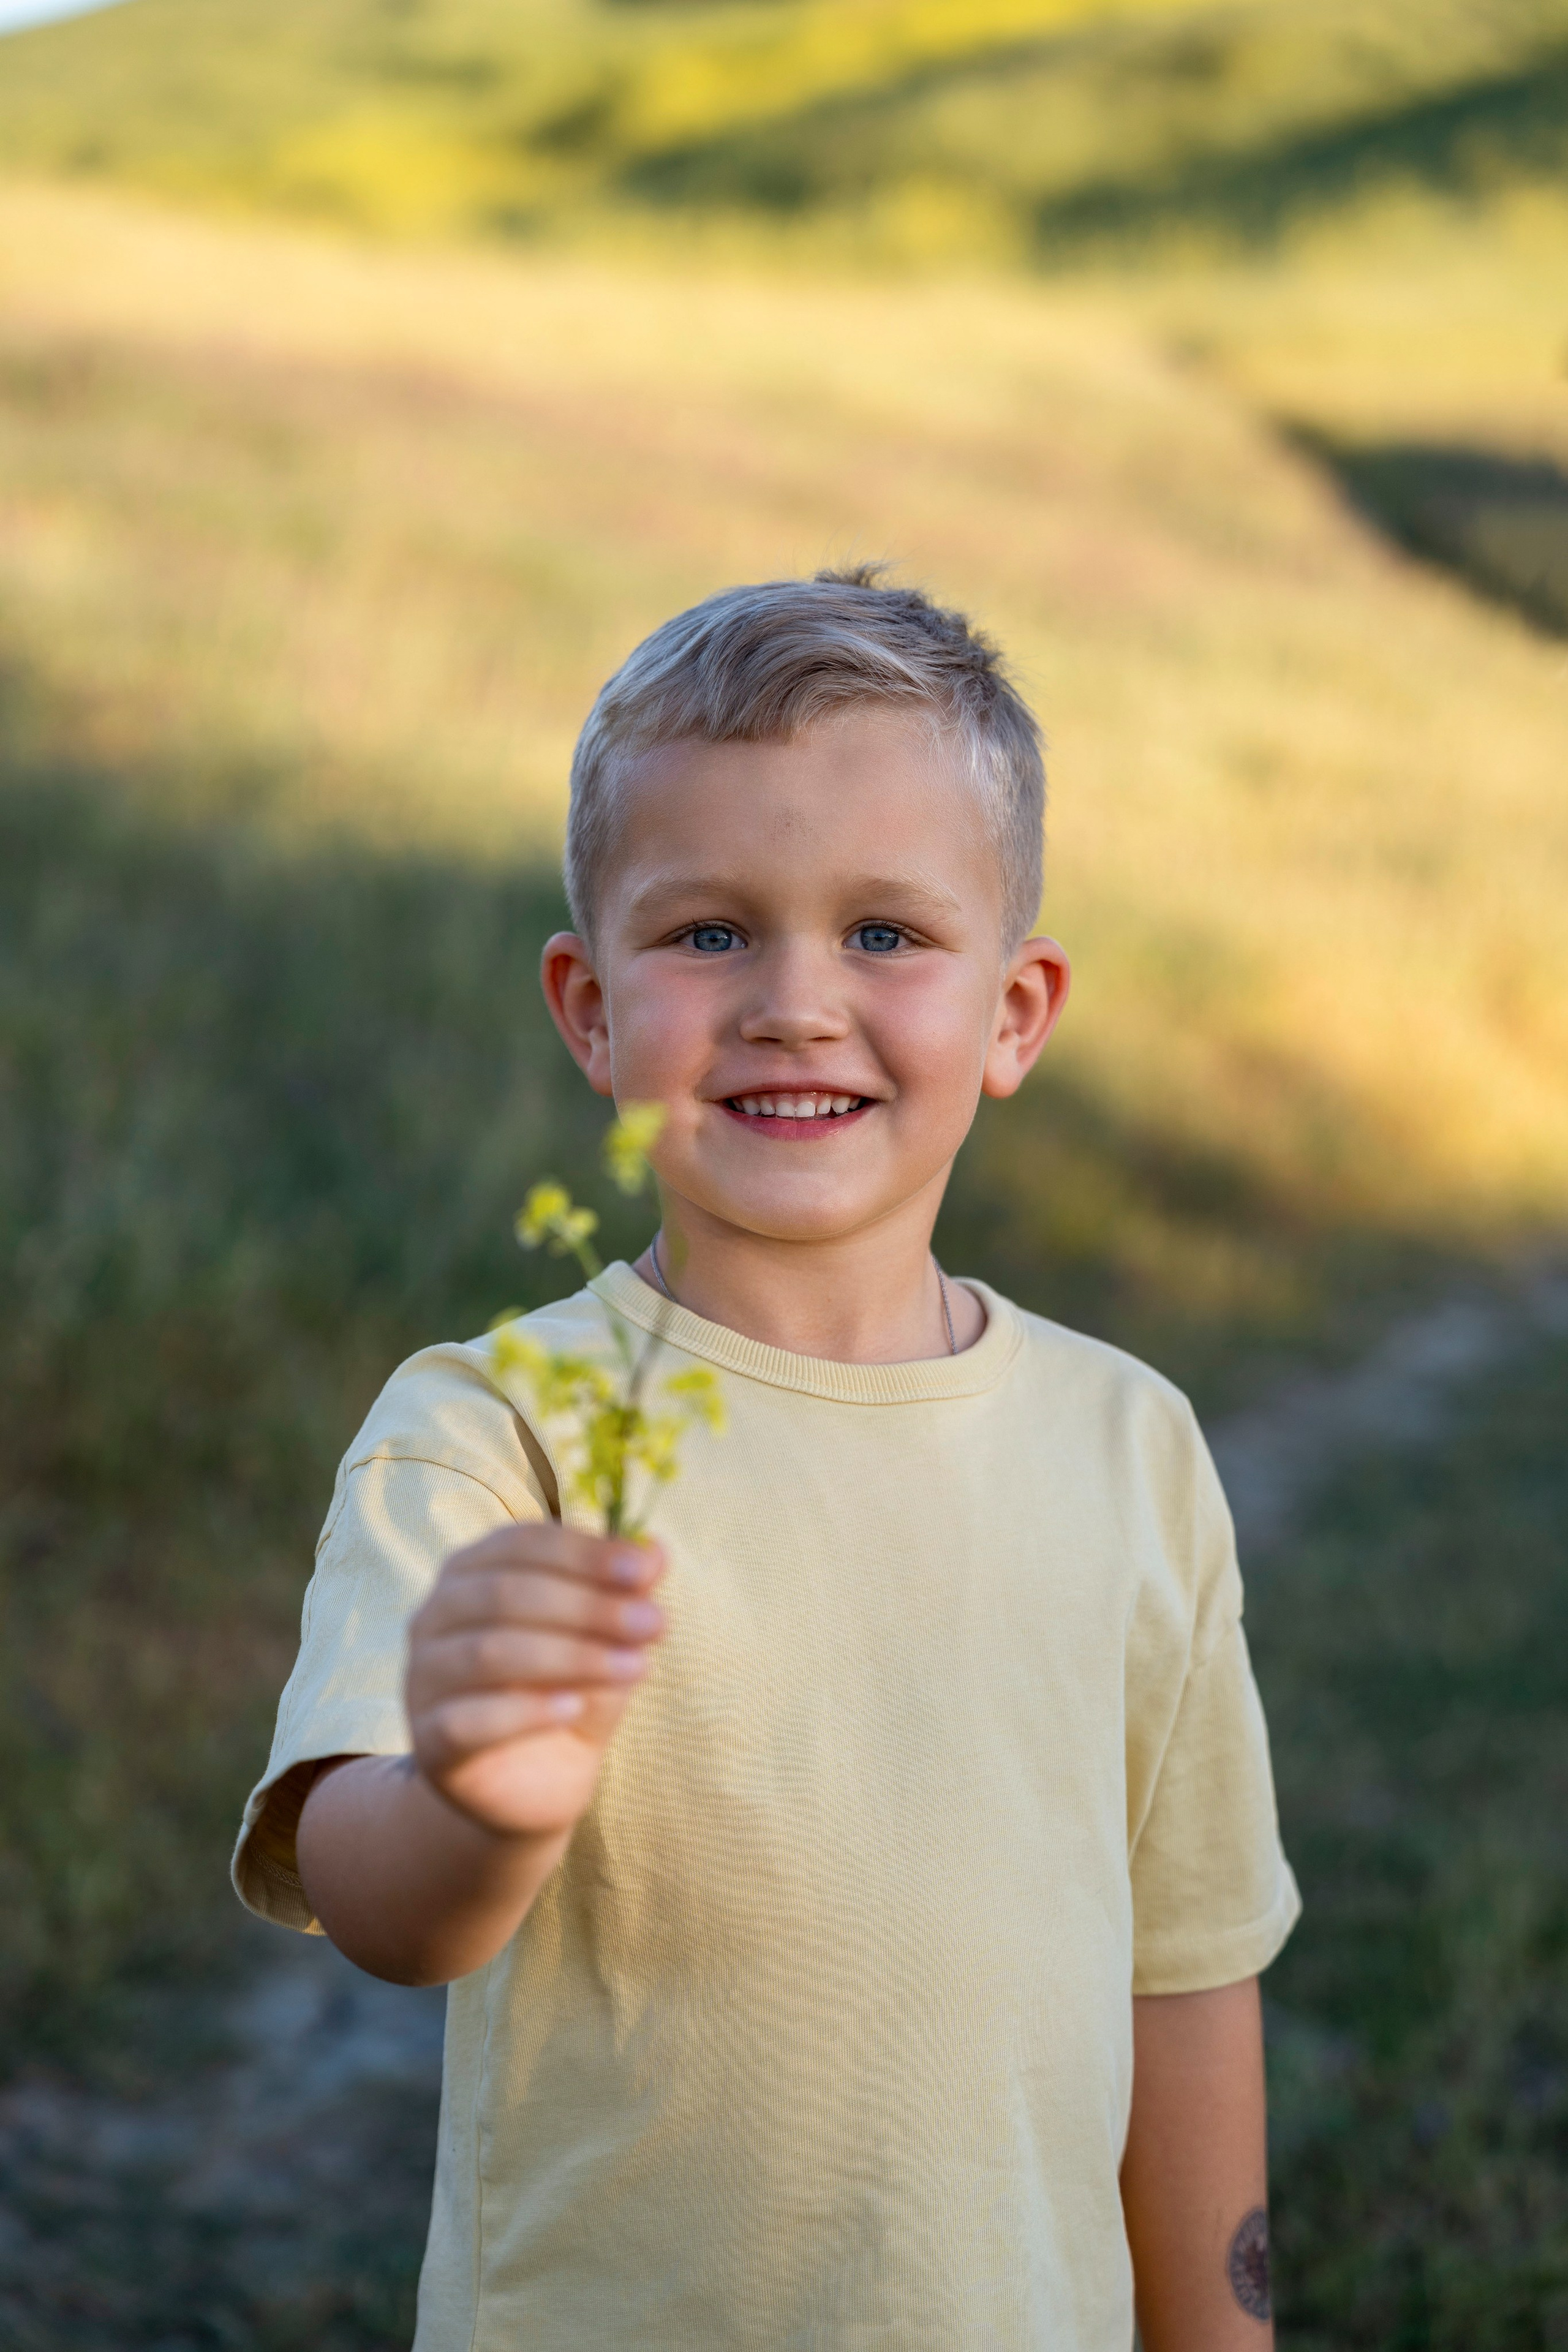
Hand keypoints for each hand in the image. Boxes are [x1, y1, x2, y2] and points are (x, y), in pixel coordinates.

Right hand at [406, 1523, 665, 1838]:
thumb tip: (656, 1549)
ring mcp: (423, 1681)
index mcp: (471, 1572)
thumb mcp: (606, 1640)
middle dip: (587, 1605)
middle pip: (504, 1594)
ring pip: (489, 1653)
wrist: (534, 1785)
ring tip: (635, 1667)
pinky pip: (467, 1721)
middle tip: (654, 1623)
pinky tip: (573, 1708)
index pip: (521, 1543)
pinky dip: (525, 1711)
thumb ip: (623, 1595)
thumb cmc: (566, 1690)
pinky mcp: (429, 1745)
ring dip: (571, 1656)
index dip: (584, 1553)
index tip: (644, 1570)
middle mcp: (434, 1618)